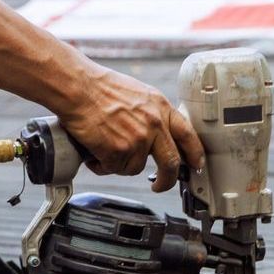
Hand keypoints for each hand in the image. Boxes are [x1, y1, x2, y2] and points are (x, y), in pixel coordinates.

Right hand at [58, 68, 204, 191]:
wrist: (78, 88)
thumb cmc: (99, 88)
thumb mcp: (138, 95)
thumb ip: (151, 114)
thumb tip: (155, 134)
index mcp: (161, 107)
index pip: (188, 135)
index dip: (195, 154)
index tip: (195, 166)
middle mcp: (154, 124)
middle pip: (171, 162)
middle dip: (167, 180)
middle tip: (159, 185)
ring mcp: (138, 139)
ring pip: (135, 168)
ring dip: (119, 164)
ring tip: (103, 148)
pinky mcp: (119, 151)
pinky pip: (114, 169)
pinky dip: (101, 165)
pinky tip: (94, 151)